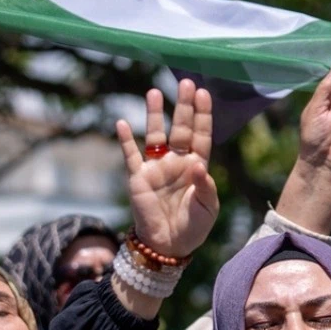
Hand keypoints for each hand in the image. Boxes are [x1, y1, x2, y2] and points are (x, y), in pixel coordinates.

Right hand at [116, 80, 218, 258]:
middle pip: (181, 128)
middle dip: (183, 106)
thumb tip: (198, 164)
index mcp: (196, 166)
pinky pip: (131, 155)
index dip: (202, 115)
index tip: (203, 94)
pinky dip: (126, 140)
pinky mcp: (138, 178)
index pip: (201, 135)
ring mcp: (156, 168)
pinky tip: (123, 123)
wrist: (168, 246)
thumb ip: (206, 186)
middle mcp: (176, 161)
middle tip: (185, 83)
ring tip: (154, 92)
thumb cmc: (193, 227)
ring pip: (156, 135)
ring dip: (155, 114)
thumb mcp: (207, 207)